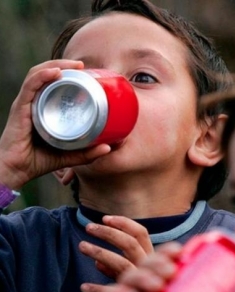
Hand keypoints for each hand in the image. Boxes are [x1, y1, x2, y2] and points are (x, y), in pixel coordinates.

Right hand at [0, 60, 110, 189]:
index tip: (87, 74)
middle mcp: (33, 103)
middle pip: (46, 74)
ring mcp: (25, 104)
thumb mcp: (68, 156)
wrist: (15, 171)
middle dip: (64, 65)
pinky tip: (56, 72)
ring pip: (38, 75)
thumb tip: (108, 148)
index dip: (68, 75)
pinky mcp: (20, 109)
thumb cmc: (38, 161)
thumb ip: (87, 153)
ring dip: (56, 65)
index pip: (53, 85)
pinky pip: (30, 86)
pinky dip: (43, 76)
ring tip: (74, 65)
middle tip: (83, 66)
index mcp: (42, 109)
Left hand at [79, 215, 153, 291]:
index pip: (141, 233)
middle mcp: (148, 267)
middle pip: (129, 244)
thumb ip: (118, 268)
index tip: (106, 218)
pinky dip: (97, 288)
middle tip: (88, 227)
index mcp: (152, 257)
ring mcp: (142, 282)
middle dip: (108, 233)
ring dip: (99, 252)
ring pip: (121, 262)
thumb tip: (98, 261)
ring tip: (81, 246)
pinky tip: (84, 287)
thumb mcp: (133, 277)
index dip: (124, 223)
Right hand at [93, 244, 230, 291]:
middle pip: (147, 263)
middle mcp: (141, 284)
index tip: (180, 252)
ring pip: (130, 276)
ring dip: (142, 276)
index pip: (162, 259)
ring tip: (155, 286)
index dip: (168, 252)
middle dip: (158, 262)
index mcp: (158, 282)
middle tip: (171, 272)